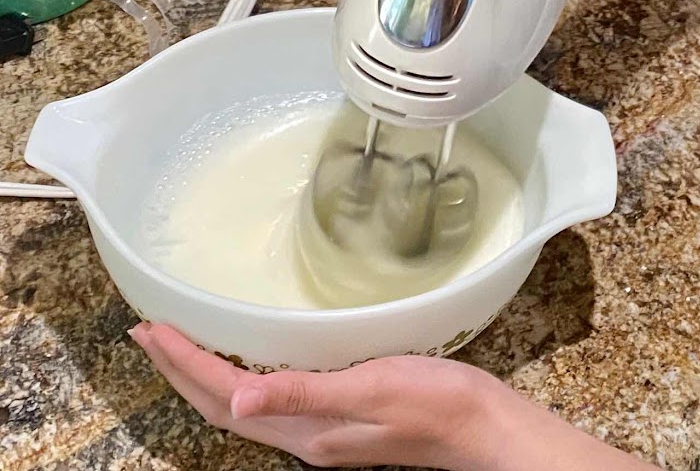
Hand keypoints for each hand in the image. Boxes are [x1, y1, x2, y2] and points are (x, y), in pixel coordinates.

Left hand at [131, 323, 659, 470]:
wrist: (485, 427)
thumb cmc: (438, 403)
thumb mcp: (372, 389)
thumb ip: (306, 392)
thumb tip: (239, 402)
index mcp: (305, 429)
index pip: (224, 395)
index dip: (184, 362)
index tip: (152, 328)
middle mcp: (305, 435)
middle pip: (223, 404)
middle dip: (181, 369)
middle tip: (150, 331)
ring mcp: (323, 429)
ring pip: (245, 403)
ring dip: (207, 373)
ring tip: (184, 342)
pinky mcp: (344, 417)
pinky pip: (275, 399)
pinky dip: (247, 375)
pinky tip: (257, 358)